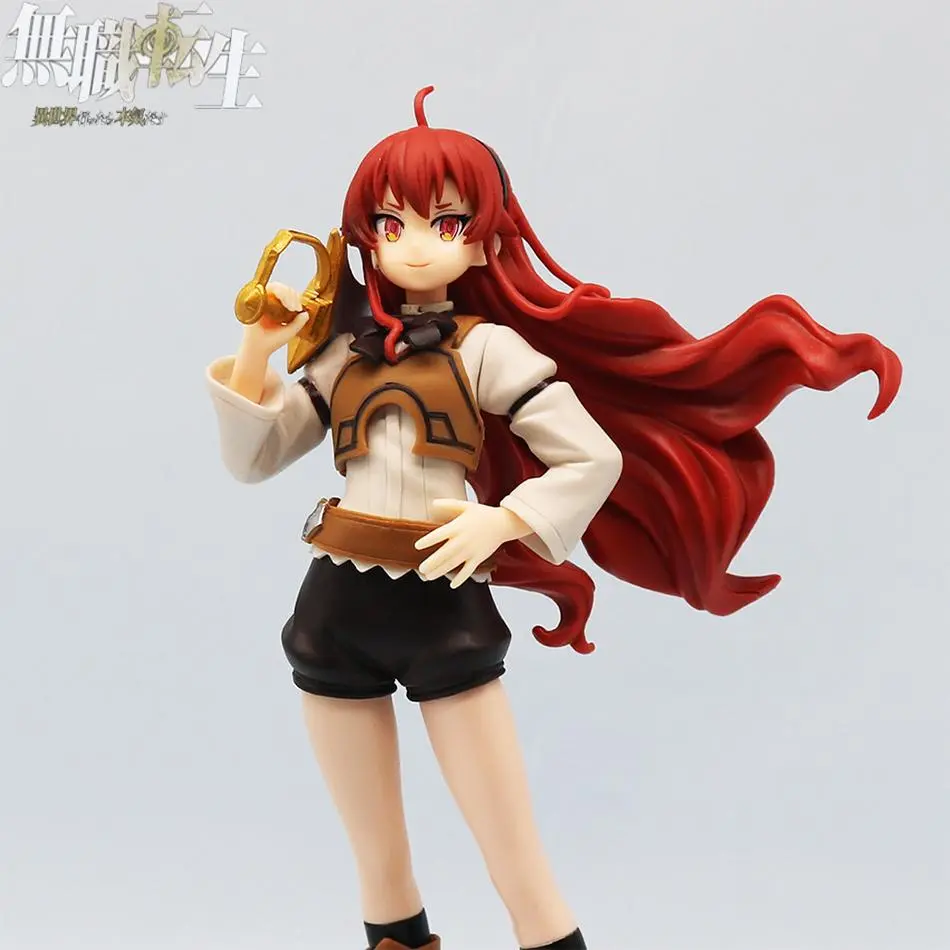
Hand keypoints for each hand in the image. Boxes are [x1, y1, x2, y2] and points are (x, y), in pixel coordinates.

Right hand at [240, 281, 308, 357]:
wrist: (258, 348)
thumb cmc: (273, 341)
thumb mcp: (290, 331)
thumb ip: (299, 322)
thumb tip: (305, 313)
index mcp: (279, 307)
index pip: (289, 295)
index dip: (295, 298)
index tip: (298, 309)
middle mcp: (270, 302)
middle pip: (283, 288)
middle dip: (292, 295)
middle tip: (295, 307)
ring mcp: (262, 300)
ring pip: (275, 286)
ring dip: (285, 293)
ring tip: (290, 306)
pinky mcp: (254, 300)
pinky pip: (263, 290)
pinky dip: (272, 293)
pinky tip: (279, 302)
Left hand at [415, 499, 532, 587]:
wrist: (503, 524)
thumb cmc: (483, 514)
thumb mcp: (465, 505)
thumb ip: (449, 504)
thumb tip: (433, 502)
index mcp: (457, 527)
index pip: (438, 535)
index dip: (427, 541)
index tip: (417, 546)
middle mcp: (462, 541)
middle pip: (443, 554)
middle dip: (431, 563)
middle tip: (421, 569)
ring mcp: (470, 551)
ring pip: (452, 564)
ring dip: (440, 571)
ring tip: (429, 576)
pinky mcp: (478, 558)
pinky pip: (468, 571)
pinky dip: (460, 579)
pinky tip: (452, 585)